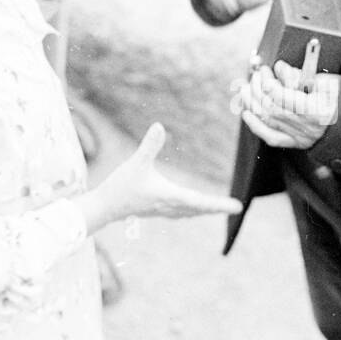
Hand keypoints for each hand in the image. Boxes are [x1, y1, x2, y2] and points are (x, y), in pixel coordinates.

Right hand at [96, 124, 241, 222]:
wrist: (103, 208)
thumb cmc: (120, 186)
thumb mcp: (135, 163)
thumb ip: (149, 145)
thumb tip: (159, 126)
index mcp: (170, 196)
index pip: (201, 202)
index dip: (220, 204)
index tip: (237, 207)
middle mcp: (170, 206)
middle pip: (199, 209)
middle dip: (217, 207)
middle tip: (235, 208)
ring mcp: (163, 210)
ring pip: (190, 212)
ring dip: (205, 210)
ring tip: (218, 208)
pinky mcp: (156, 210)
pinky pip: (181, 213)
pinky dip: (191, 210)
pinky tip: (191, 209)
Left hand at [231, 59, 339, 149]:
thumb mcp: (327, 81)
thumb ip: (301, 75)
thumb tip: (279, 68)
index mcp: (318, 111)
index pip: (283, 98)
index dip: (269, 83)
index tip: (265, 70)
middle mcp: (308, 128)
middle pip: (272, 109)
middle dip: (258, 90)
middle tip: (255, 75)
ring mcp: (302, 138)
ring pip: (268, 121)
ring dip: (252, 103)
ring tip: (246, 88)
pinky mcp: (297, 143)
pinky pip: (272, 137)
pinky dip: (256, 126)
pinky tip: (246, 113)